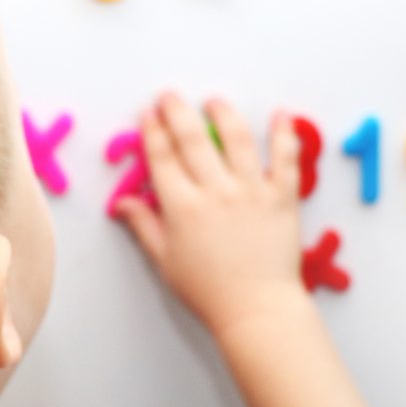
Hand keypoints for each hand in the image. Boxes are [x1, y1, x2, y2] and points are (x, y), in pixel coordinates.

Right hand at [114, 92, 306, 335]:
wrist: (256, 310)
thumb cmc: (208, 290)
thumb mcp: (165, 260)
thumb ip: (143, 225)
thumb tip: (120, 204)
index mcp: (182, 207)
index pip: (162, 158)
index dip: (152, 131)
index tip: (147, 114)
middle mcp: (215, 192)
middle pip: (192, 139)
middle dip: (177, 111)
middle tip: (170, 96)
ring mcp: (250, 192)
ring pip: (236, 139)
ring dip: (223, 114)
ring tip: (214, 101)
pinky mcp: (281, 198)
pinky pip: (285, 159)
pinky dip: (284, 134)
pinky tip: (280, 114)